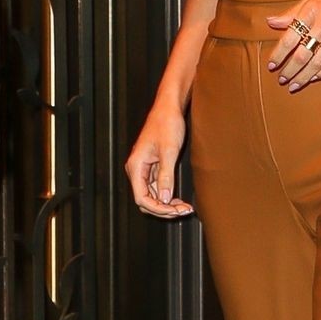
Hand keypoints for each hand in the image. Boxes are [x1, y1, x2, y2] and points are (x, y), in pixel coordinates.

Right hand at [126, 103, 192, 217]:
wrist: (169, 108)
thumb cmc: (167, 124)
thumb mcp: (169, 151)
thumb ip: (166, 176)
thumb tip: (164, 199)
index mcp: (136, 166)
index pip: (141, 198)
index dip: (158, 208)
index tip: (174, 211)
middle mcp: (137, 170)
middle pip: (146, 200)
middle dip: (163, 208)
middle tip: (183, 211)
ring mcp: (145, 169)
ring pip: (153, 195)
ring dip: (167, 204)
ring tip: (185, 207)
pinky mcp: (153, 166)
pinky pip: (158, 187)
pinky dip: (168, 195)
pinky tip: (180, 199)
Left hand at [267, 0, 320, 92]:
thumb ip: (293, 12)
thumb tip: (270, 22)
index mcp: (312, 9)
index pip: (290, 37)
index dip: (279, 54)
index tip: (271, 65)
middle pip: (303, 54)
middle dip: (290, 70)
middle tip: (281, 79)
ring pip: (319, 61)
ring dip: (305, 76)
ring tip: (295, 84)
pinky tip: (314, 77)